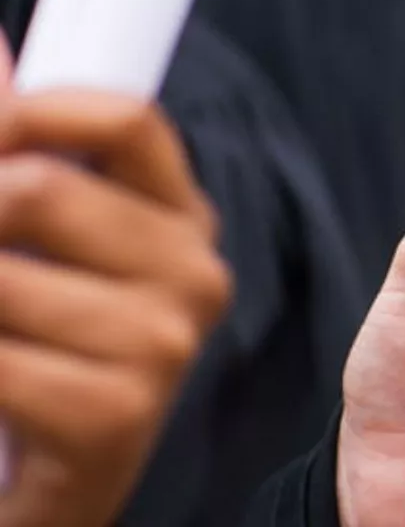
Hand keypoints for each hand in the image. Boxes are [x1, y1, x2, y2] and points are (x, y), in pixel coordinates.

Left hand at [0, 39, 229, 524]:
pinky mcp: (116, 417)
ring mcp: (164, 348)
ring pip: (0, 278)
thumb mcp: (25, 250)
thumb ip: (16, 151)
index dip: (30, 109)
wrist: (34, 500)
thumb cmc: (28, 360)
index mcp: (177, 221)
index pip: (127, 117)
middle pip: (42, 190)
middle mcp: (192, 277)